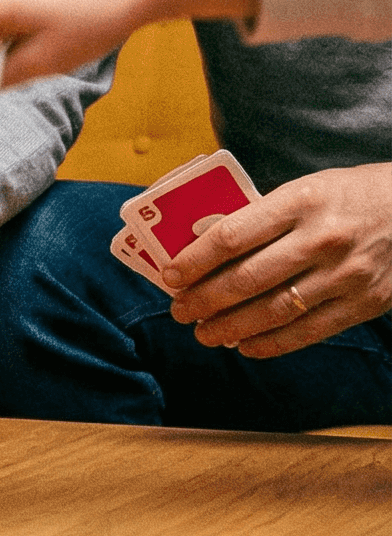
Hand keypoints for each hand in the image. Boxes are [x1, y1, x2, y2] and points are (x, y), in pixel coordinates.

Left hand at [163, 162, 391, 356]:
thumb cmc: (347, 196)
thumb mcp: (303, 190)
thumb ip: (258, 216)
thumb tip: (200, 241)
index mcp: (301, 201)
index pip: (232, 236)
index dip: (194, 261)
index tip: (170, 276)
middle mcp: (323, 239)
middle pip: (248, 278)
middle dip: (204, 300)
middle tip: (179, 310)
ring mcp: (347, 274)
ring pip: (274, 311)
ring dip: (230, 327)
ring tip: (204, 332)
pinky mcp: (365, 303)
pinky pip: (309, 331)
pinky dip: (271, 343)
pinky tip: (245, 345)